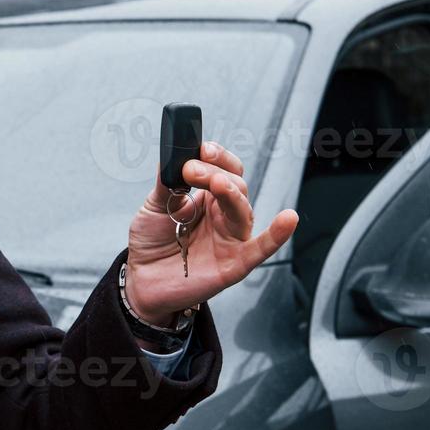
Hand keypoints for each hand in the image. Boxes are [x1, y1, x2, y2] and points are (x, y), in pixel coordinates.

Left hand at [124, 141, 297, 324]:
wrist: (140, 281)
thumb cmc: (152, 243)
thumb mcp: (153, 206)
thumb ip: (167, 184)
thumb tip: (174, 160)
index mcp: (207, 197)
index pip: (223, 169)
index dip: (216, 157)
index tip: (200, 149)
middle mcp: (223, 215)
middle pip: (235, 185)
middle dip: (214, 173)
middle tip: (191, 170)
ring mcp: (230, 238)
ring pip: (243, 209)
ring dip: (231, 192)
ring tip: (215, 182)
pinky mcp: (234, 264)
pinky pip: (261, 249)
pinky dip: (277, 235)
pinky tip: (288, 219)